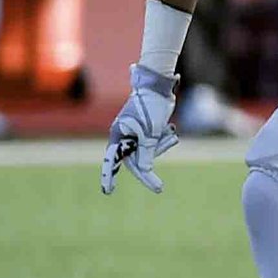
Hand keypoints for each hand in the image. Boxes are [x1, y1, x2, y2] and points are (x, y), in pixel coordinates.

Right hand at [100, 64, 178, 194]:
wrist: (159, 87)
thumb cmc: (151, 106)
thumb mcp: (150, 132)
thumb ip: (146, 152)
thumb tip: (144, 170)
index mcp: (119, 135)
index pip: (112, 160)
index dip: (109, 176)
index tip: (108, 191)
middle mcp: (125, 136)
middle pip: (136, 160)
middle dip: (149, 169)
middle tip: (159, 188)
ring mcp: (136, 134)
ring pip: (149, 152)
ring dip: (161, 145)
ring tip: (169, 132)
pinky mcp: (148, 131)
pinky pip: (156, 144)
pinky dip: (163, 139)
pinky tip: (168, 128)